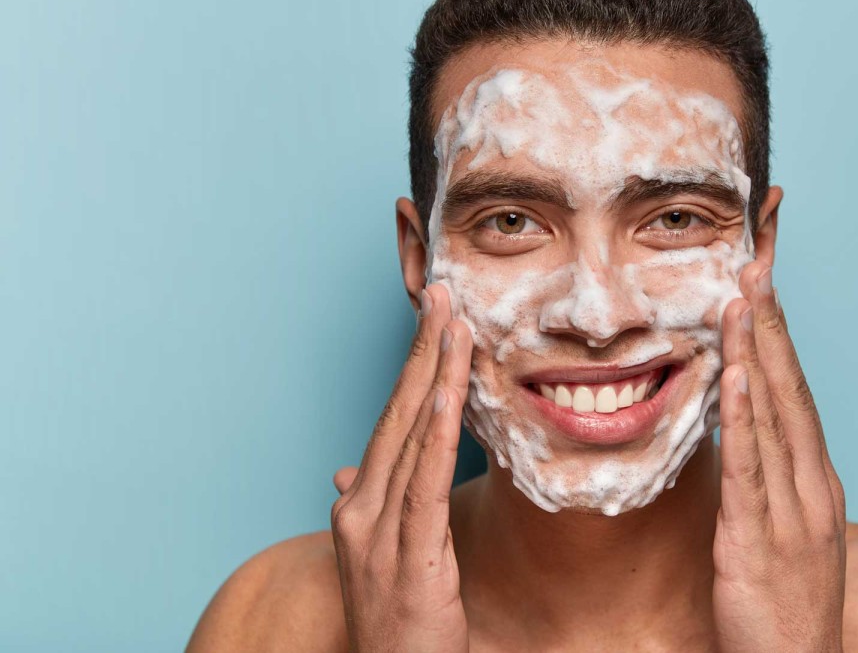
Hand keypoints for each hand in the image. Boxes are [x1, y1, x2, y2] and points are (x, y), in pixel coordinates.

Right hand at [329, 283, 472, 652]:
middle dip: (422, 351)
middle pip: (396, 414)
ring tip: (454, 324)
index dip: (414, 368)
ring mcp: (376, 530)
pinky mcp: (407, 553)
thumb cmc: (396, 622)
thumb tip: (345, 467)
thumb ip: (371, 505)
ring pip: (410, 435)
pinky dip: (437, 431)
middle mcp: (358, 508)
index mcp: (357, 503)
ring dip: (434, 375)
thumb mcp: (382, 556)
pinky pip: (424, 480)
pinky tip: (452, 395)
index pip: (391, 421)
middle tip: (443, 295)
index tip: (435, 320)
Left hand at [712, 260, 847, 651]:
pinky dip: (744, 418)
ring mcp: (792, 514)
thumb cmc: (787, 604)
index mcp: (818, 482)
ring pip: (774, 418)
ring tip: (742, 297)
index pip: (799, 393)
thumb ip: (770, 479)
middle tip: (756, 263)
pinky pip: (749, 470)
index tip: (763, 285)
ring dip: (758, 354)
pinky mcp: (758, 542)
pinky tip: (736, 377)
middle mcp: (813, 488)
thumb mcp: (789, 531)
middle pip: (792, 390)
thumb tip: (744, 431)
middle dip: (773, 324)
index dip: (782, 337)